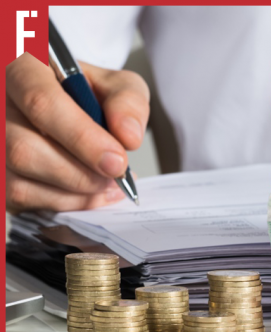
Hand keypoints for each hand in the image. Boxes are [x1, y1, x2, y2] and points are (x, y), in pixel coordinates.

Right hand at [6, 53, 148, 212]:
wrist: (64, 103)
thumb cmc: (84, 92)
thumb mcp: (115, 84)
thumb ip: (128, 102)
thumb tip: (129, 137)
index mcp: (22, 68)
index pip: (41, 103)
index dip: (82, 138)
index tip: (117, 161)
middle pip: (25, 150)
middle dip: (81, 173)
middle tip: (116, 174)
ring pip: (20, 181)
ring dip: (75, 192)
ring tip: (107, 183)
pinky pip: (21, 201)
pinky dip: (65, 203)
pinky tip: (90, 193)